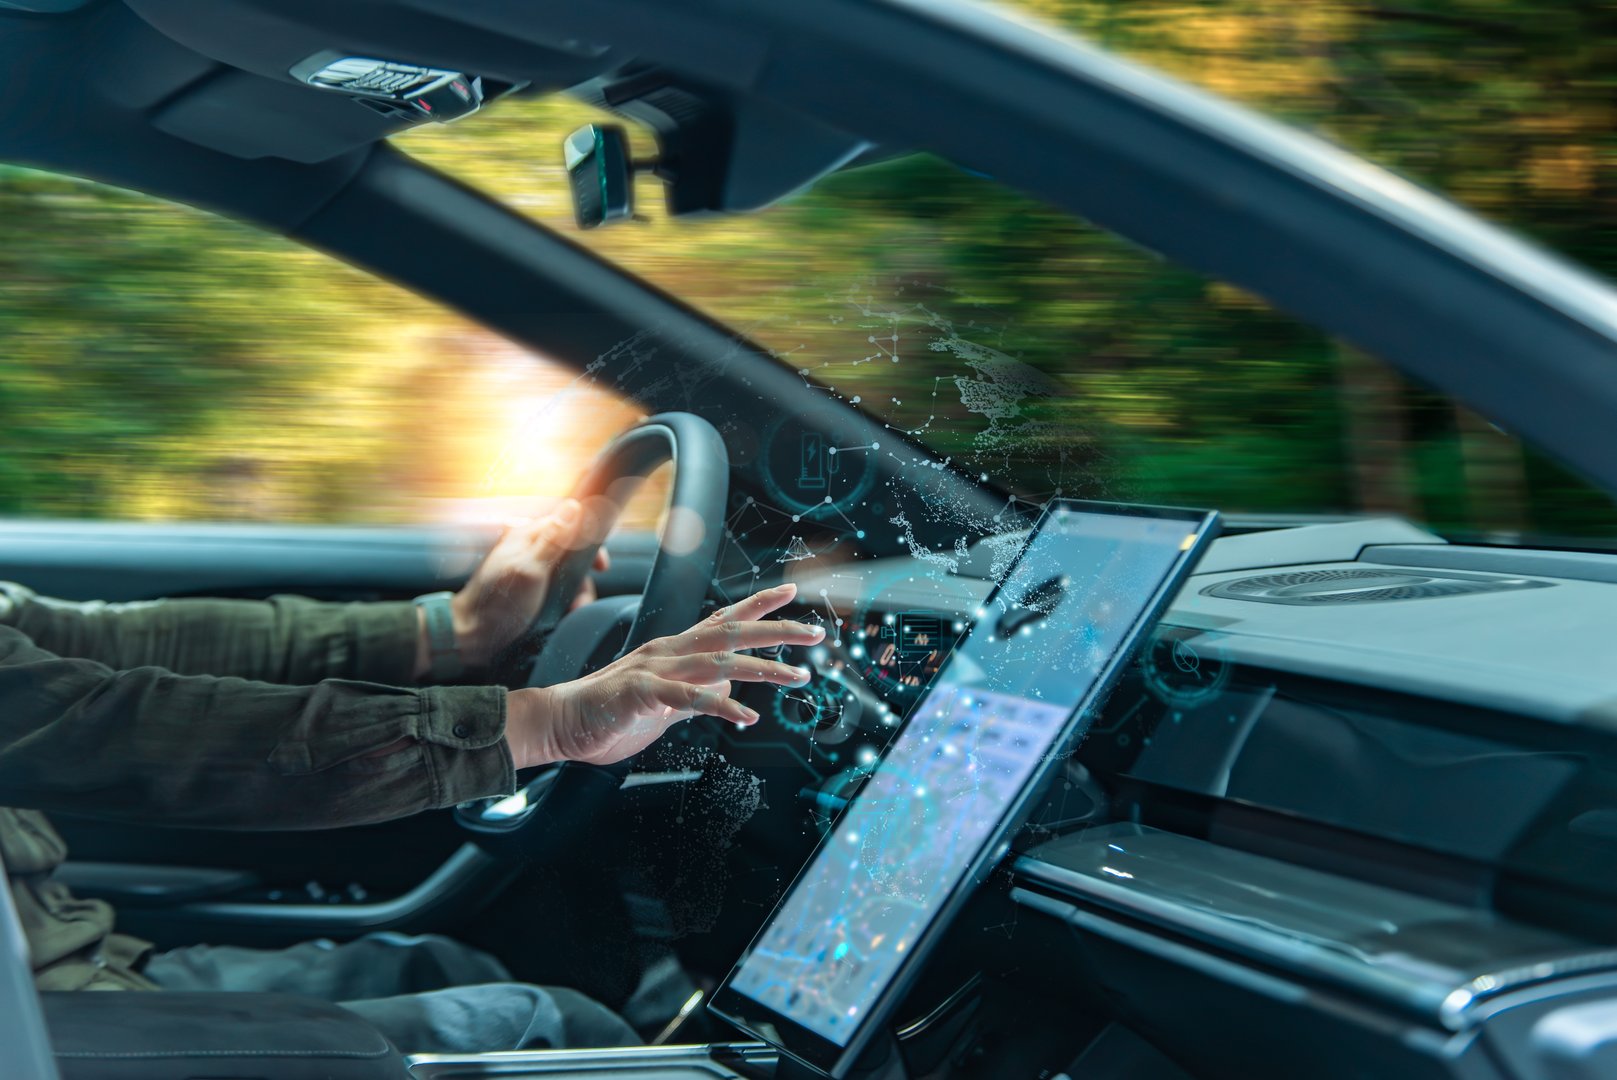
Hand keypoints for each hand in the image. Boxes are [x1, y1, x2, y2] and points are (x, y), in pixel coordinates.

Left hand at [418, 499, 606, 677]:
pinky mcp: (529, 592)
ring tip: (568, 616)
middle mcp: (529, 550)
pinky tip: (559, 619)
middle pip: (572, 555)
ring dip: (573, 598)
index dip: (589, 544)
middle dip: (581, 581)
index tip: (601, 567)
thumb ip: (553, 540)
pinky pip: (556, 594)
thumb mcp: (529, 571)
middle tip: (578, 603)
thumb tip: (574, 507)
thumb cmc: (496, 604)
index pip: (569, 525)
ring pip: (566, 578)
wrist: (470, 637)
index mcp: (527, 537)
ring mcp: (529, 572)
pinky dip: (562, 607)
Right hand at [505, 583, 824, 767]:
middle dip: (777, 630)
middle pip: (731, 632)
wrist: (559, 723)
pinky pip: (689, 698)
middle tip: (816, 632)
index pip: (723, 619)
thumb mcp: (664, 707)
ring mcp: (656, 669)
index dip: (758, 604)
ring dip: (762, 669)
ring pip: (719, 662)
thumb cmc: (608, 715)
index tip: (792, 592)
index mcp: (674, 650)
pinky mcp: (642, 694)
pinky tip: (747, 718)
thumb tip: (725, 692)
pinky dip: (721, 707)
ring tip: (797, 676)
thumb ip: (694, 697)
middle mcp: (669, 651)